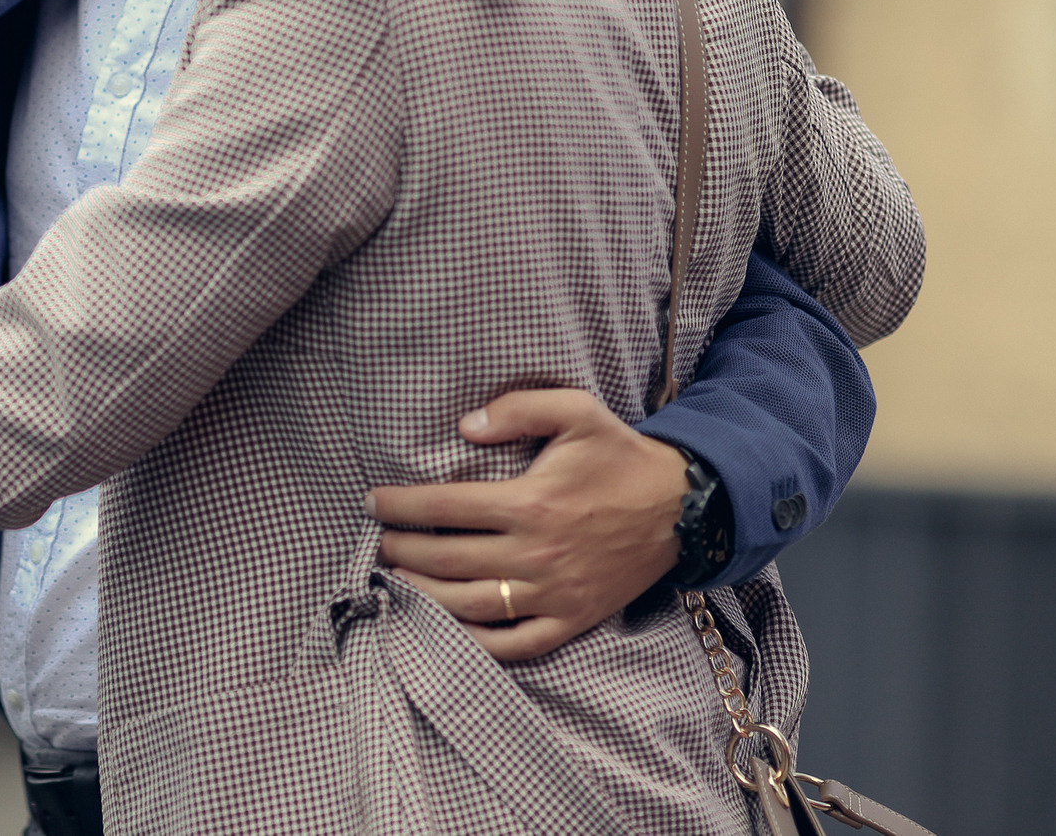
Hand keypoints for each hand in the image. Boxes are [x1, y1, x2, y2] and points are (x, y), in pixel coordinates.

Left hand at [368, 390, 686, 661]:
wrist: (682, 509)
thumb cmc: (621, 457)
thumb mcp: (576, 412)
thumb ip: (517, 410)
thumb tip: (464, 425)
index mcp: (530, 503)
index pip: (444, 507)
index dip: (400, 506)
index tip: (372, 503)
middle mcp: (536, 553)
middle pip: (449, 559)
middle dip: (403, 551)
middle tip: (380, 543)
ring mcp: (553, 593)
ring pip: (472, 605)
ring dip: (425, 595)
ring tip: (398, 580)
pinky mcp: (571, 620)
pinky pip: (516, 645)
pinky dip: (476, 643)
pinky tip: (447, 629)